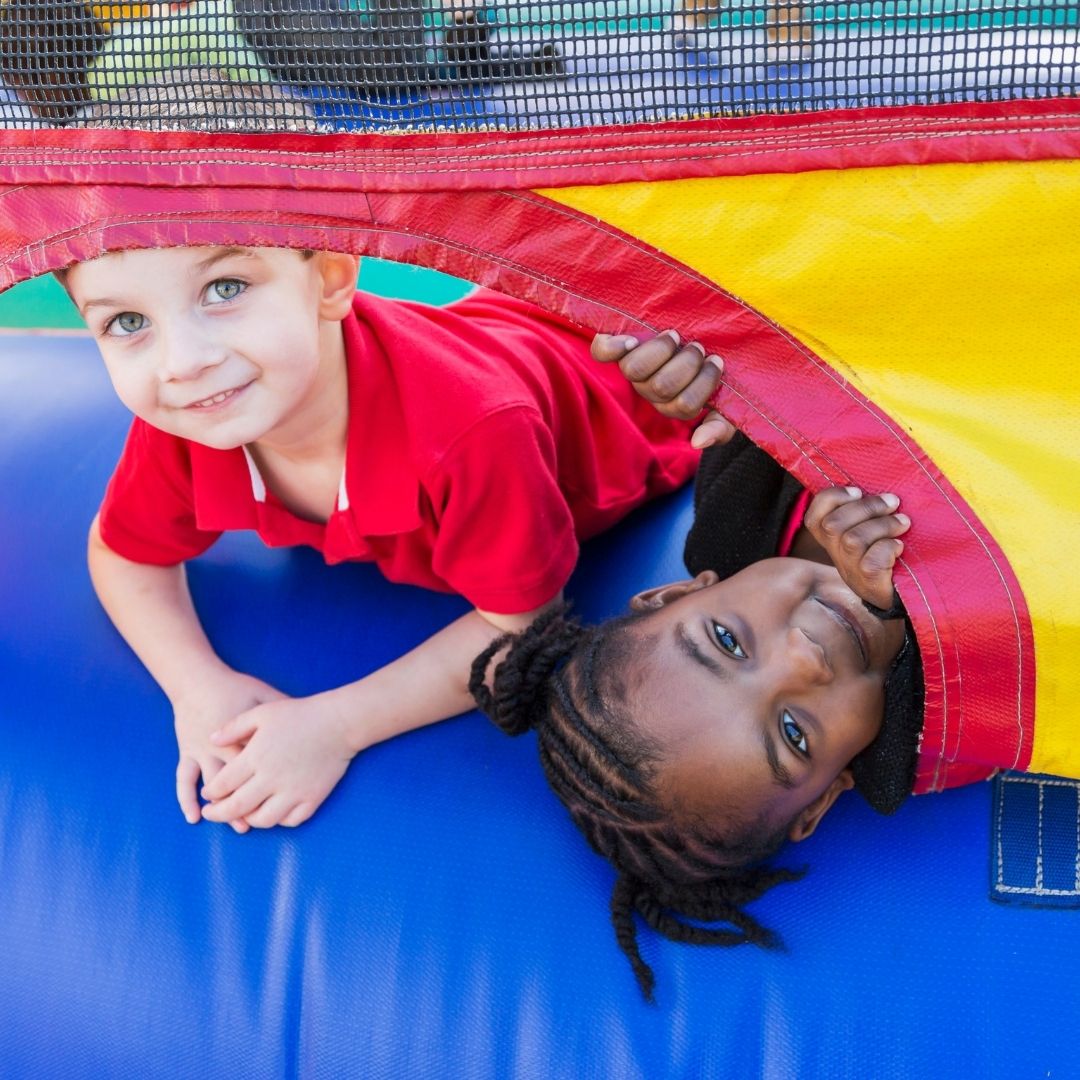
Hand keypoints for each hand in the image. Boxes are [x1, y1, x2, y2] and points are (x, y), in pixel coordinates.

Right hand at [172, 670, 287, 831]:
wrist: (198, 679)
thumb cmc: (236, 687)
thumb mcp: (264, 696)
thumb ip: (284, 710)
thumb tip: (309, 720)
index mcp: (244, 736)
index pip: (259, 765)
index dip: (272, 783)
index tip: (285, 799)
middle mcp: (221, 747)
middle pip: (236, 781)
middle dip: (248, 803)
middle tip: (263, 821)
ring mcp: (201, 751)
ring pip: (211, 785)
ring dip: (223, 806)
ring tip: (236, 825)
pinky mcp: (187, 751)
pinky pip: (184, 779)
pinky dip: (185, 799)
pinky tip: (193, 817)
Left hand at [199, 695, 354, 829]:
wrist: (339, 722)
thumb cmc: (300, 714)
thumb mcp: (262, 712)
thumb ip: (234, 727)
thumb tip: (212, 740)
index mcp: (256, 757)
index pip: (222, 785)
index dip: (210, 793)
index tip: (208, 793)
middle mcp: (271, 779)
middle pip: (237, 807)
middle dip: (219, 814)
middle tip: (212, 814)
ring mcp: (293, 791)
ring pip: (263, 820)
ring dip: (248, 820)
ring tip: (243, 814)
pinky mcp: (312, 798)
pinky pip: (291, 821)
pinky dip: (279, 821)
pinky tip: (273, 811)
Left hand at [591, 330, 733, 447]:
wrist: (704, 335)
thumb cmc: (713, 372)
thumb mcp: (725, 404)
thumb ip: (719, 427)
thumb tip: (698, 442)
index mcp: (673, 403)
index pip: (685, 407)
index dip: (701, 385)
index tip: (716, 360)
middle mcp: (649, 388)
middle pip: (661, 387)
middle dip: (686, 364)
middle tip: (699, 347)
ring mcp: (631, 367)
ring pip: (635, 370)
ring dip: (661, 351)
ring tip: (677, 337)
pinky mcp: (615, 346)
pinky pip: (601, 352)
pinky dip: (614, 347)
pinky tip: (632, 341)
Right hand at [802, 487, 910, 610]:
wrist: (899, 599)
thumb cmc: (888, 558)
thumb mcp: (869, 534)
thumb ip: (864, 515)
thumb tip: (878, 489)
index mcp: (834, 542)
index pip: (814, 517)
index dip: (831, 499)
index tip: (858, 491)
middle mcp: (837, 556)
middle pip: (833, 525)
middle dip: (866, 507)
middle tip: (892, 502)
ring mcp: (851, 571)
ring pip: (853, 540)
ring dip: (883, 525)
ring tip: (903, 522)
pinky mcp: (870, 583)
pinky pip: (872, 560)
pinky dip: (889, 548)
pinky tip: (900, 547)